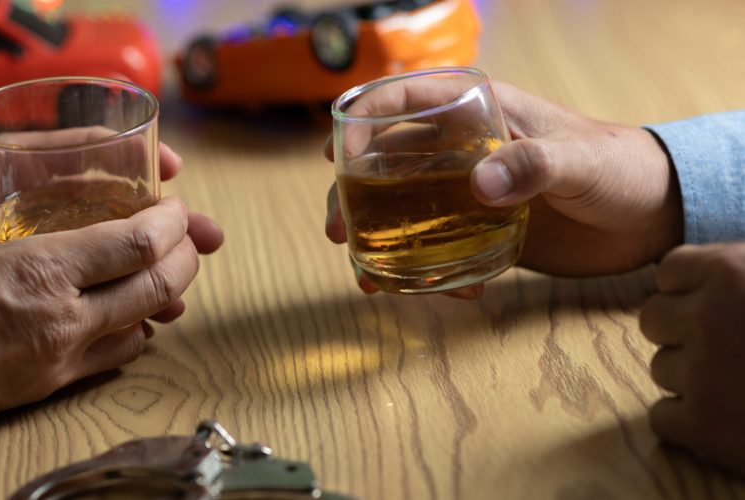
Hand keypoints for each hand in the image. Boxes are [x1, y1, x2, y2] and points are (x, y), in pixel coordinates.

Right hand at [0, 197, 215, 474]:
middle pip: (159, 286)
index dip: (171, 220)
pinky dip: (132, 331)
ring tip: (162, 269)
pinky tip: (124, 314)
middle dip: (185, 255)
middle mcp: (63, 319)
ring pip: (144, 326)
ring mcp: (59, 360)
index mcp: (41, 270)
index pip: (138, 243)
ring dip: (165, 295)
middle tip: (186, 234)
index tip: (175, 203)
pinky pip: (112, 358)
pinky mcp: (46, 387)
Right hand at [324, 81, 682, 295]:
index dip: (362, 121)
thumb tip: (479, 186)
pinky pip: (435, 250)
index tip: (337, 157)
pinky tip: (437, 292)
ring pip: (400, 210)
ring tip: (368, 277)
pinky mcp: (480, 233)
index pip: (405, 100)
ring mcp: (467, 194)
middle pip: (384, 163)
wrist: (653, 217)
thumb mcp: (580, 161)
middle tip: (337, 232)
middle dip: (350, 196)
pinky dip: (422, 273)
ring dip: (375, 242)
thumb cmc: (622, 168)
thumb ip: (535, 165)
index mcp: (479, 113)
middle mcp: (462, 150)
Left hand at [640, 243, 744, 475]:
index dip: (693, 292)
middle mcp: (707, 317)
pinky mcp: (703, 426)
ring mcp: (701, 373)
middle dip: (684, 333)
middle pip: (654, 320)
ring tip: (742, 383)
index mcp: (730, 271)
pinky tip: (730, 418)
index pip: (668, 273)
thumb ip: (743, 269)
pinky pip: (663, 417)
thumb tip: (702, 270)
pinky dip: (689, 423)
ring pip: (661, 368)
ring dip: (693, 378)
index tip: (721, 307)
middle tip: (730, 349)